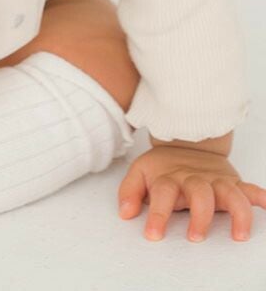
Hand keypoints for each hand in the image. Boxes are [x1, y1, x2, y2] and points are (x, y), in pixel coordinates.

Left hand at [117, 144, 265, 240]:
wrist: (187, 141)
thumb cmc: (164, 165)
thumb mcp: (141, 172)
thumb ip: (131, 192)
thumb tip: (126, 213)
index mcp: (171, 177)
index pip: (163, 194)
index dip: (157, 214)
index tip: (153, 234)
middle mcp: (194, 179)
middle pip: (199, 194)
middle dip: (199, 216)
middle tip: (195, 237)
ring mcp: (215, 180)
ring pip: (230, 193)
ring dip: (236, 212)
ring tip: (239, 235)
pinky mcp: (232, 182)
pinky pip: (249, 188)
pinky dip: (260, 196)